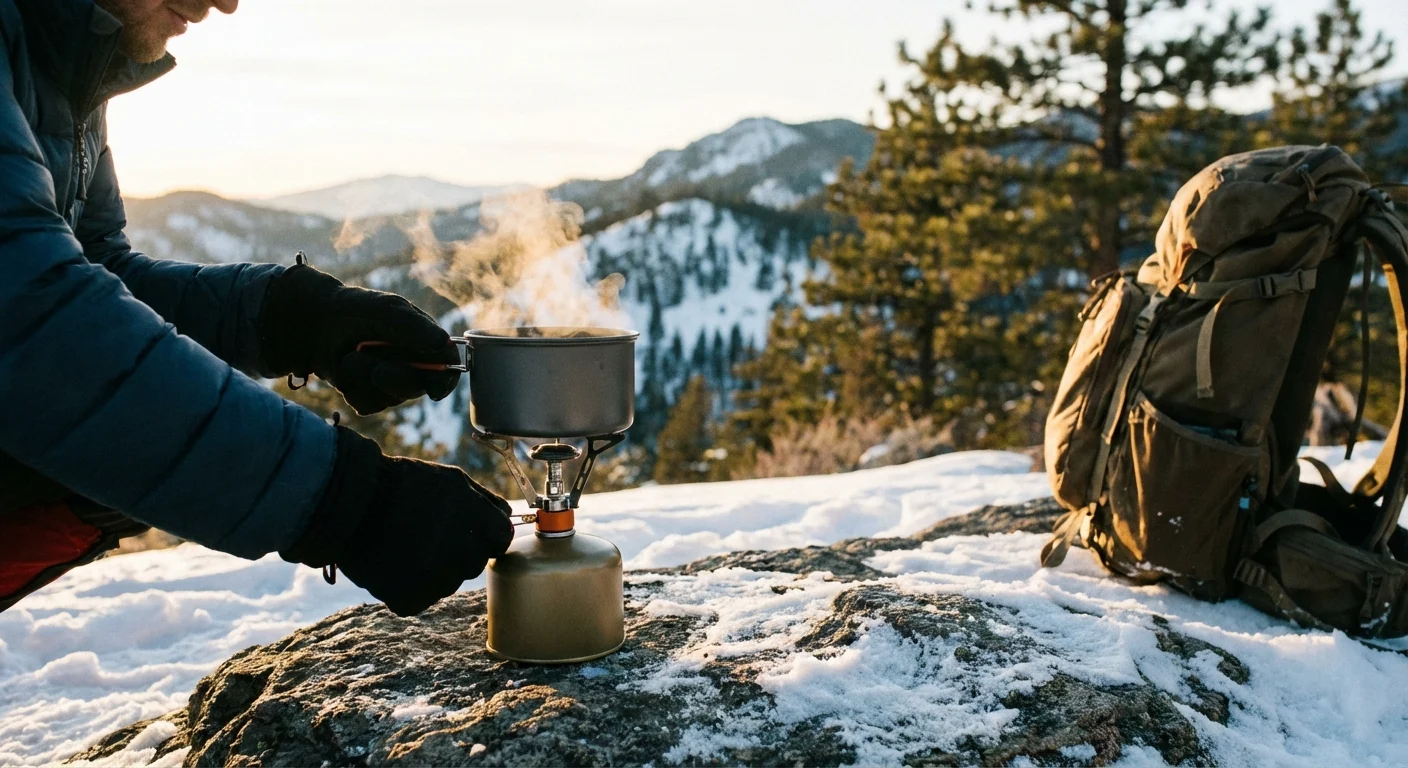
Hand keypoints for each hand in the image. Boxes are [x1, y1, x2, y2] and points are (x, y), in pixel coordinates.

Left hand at [261, 262, 459, 414]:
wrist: (314, 322)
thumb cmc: (356, 309)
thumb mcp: (387, 310)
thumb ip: (415, 327)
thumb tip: (444, 345)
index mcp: (425, 343)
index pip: (448, 367)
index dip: (445, 380)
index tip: (435, 389)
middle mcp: (412, 366)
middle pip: (419, 387)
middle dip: (397, 377)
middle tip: (377, 367)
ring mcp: (390, 383)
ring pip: (390, 398)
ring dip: (366, 377)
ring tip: (352, 355)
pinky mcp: (367, 397)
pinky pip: (367, 405)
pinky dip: (352, 388)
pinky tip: (344, 371)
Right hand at [282, 427, 514, 616]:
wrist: (353, 502)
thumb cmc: (406, 485)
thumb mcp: (454, 480)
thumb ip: (487, 502)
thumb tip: (508, 517)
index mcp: (485, 530)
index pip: (500, 541)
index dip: (481, 532)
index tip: (459, 525)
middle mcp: (468, 560)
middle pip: (472, 562)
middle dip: (456, 549)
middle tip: (424, 530)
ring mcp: (440, 584)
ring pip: (445, 581)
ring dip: (431, 568)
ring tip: (404, 542)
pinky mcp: (412, 601)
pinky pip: (418, 597)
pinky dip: (407, 584)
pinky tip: (392, 561)